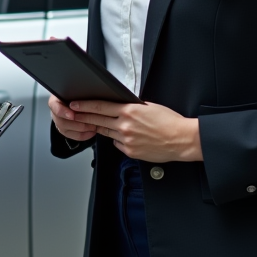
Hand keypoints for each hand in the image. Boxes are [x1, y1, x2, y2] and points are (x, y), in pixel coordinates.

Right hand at [50, 94, 97, 142]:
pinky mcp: (66, 130)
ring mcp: (59, 122)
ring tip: (93, 126)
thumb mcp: (77, 91)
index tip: (72, 115)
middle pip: (60, 121)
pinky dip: (83, 135)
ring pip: (66, 130)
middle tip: (89, 121)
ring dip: (81, 129)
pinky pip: (72, 135)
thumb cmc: (78, 94)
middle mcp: (56, 111)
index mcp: (56, 99)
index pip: (54, 106)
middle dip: (76, 123)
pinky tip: (92, 132)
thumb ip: (78, 93)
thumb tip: (85, 93)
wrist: (79, 100)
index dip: (63, 112)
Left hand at [68, 99, 201, 162]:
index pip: (100, 107)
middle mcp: (125, 126)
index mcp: (129, 111)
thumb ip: (132, 106)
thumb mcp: (149, 106)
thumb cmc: (169, 121)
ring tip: (97, 124)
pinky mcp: (130, 152)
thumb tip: (120, 105)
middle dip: (84, 117)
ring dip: (101, 128)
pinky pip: (117, 144)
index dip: (84, 105)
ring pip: (106, 133)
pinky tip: (123, 136)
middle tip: (74, 115)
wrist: (181, 139)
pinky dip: (117, 139)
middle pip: (98, 120)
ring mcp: (126, 140)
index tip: (74, 104)